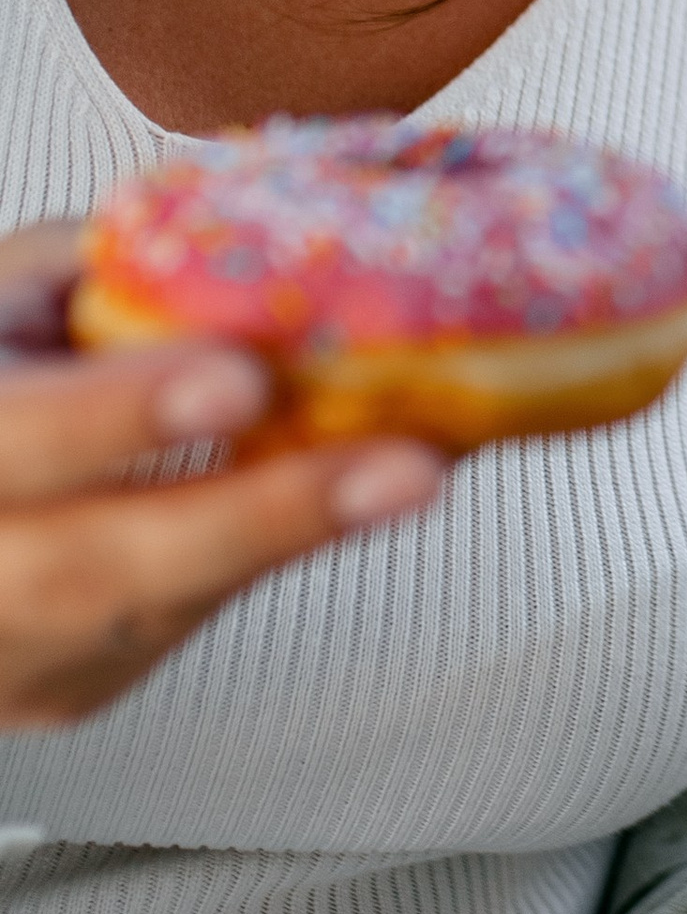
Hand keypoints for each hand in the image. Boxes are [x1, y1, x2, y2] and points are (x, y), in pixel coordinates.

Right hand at [0, 226, 443, 727]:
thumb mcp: (11, 294)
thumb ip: (102, 271)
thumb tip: (255, 229)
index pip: (15, 435)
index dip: (118, 417)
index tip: (241, 383)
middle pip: (94, 565)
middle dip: (260, 516)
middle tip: (405, 468)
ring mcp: (10, 649)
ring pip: (156, 610)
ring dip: (298, 539)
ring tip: (418, 477)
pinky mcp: (73, 684)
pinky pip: (183, 623)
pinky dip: (274, 554)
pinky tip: (364, 495)